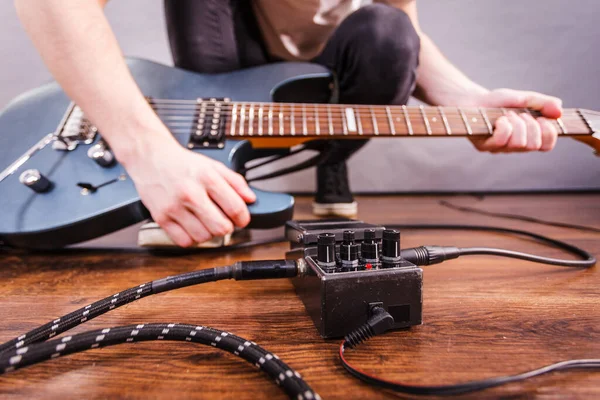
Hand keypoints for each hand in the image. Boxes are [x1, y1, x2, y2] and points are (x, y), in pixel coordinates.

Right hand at [123, 136, 255, 246]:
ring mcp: (174, 207)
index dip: (243, 218)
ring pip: (204, 237)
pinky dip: (191, 238)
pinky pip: (184, 242)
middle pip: (221, 227)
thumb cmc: (182, 164)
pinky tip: (191, 226)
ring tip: (205, 221)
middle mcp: (190, 193)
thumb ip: (235, 181)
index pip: (235, 207)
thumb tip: (251, 199)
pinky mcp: (161, 218)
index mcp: (207, 178)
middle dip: (227, 227)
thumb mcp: (213, 166)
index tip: (242, 219)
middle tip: (223, 220)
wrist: (150, 157)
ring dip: (209, 233)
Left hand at [463, 88, 562, 152]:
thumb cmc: (498, 101)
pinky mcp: (485, 147)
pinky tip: (499, 119)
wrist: (472, 100)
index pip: (547, 146)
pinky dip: (504, 126)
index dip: (549, 133)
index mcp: (528, 137)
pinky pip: (502, 141)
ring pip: (519, 144)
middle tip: (521, 114)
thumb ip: (543, 103)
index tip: (542, 118)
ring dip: (516, 124)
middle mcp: (515, 146)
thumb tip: (559, 111)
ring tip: (508, 115)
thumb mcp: (524, 98)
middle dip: (530, 125)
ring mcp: (500, 148)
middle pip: (533, 145)